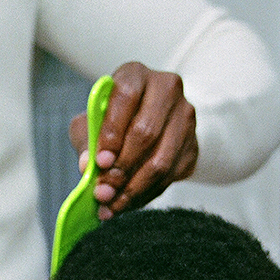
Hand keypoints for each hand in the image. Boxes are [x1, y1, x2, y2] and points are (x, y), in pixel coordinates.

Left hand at [68, 62, 197, 218]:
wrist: (151, 122)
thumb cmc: (113, 118)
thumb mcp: (91, 122)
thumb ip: (86, 140)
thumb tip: (87, 166)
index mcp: (136, 74)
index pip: (126, 97)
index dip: (112, 132)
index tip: (100, 162)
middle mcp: (166, 89)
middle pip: (146, 132)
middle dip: (122, 167)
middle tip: (103, 192)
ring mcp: (185, 117)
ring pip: (161, 160)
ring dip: (134, 188)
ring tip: (112, 205)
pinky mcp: (193, 144)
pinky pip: (170, 176)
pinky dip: (146, 195)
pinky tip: (128, 204)